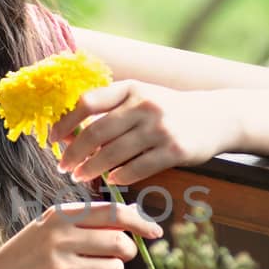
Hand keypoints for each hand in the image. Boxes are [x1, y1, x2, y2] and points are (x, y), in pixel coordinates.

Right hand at [0, 200, 164, 268]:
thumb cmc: (29, 252)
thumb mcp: (51, 226)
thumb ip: (87, 221)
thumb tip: (133, 220)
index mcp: (60, 216)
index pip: (113, 213)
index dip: (140, 222)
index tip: (155, 232)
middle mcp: (58, 239)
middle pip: (120, 244)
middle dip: (127, 252)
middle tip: (119, 255)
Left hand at [49, 80, 233, 184]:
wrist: (217, 117)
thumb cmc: (169, 110)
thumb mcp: (141, 98)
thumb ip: (110, 111)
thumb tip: (68, 134)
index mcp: (130, 89)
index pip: (87, 102)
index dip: (64, 122)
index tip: (52, 139)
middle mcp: (144, 105)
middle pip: (95, 132)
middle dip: (74, 153)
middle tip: (63, 167)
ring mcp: (160, 128)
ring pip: (114, 153)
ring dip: (91, 169)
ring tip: (80, 177)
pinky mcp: (174, 150)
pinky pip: (138, 167)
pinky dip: (120, 176)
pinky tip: (111, 180)